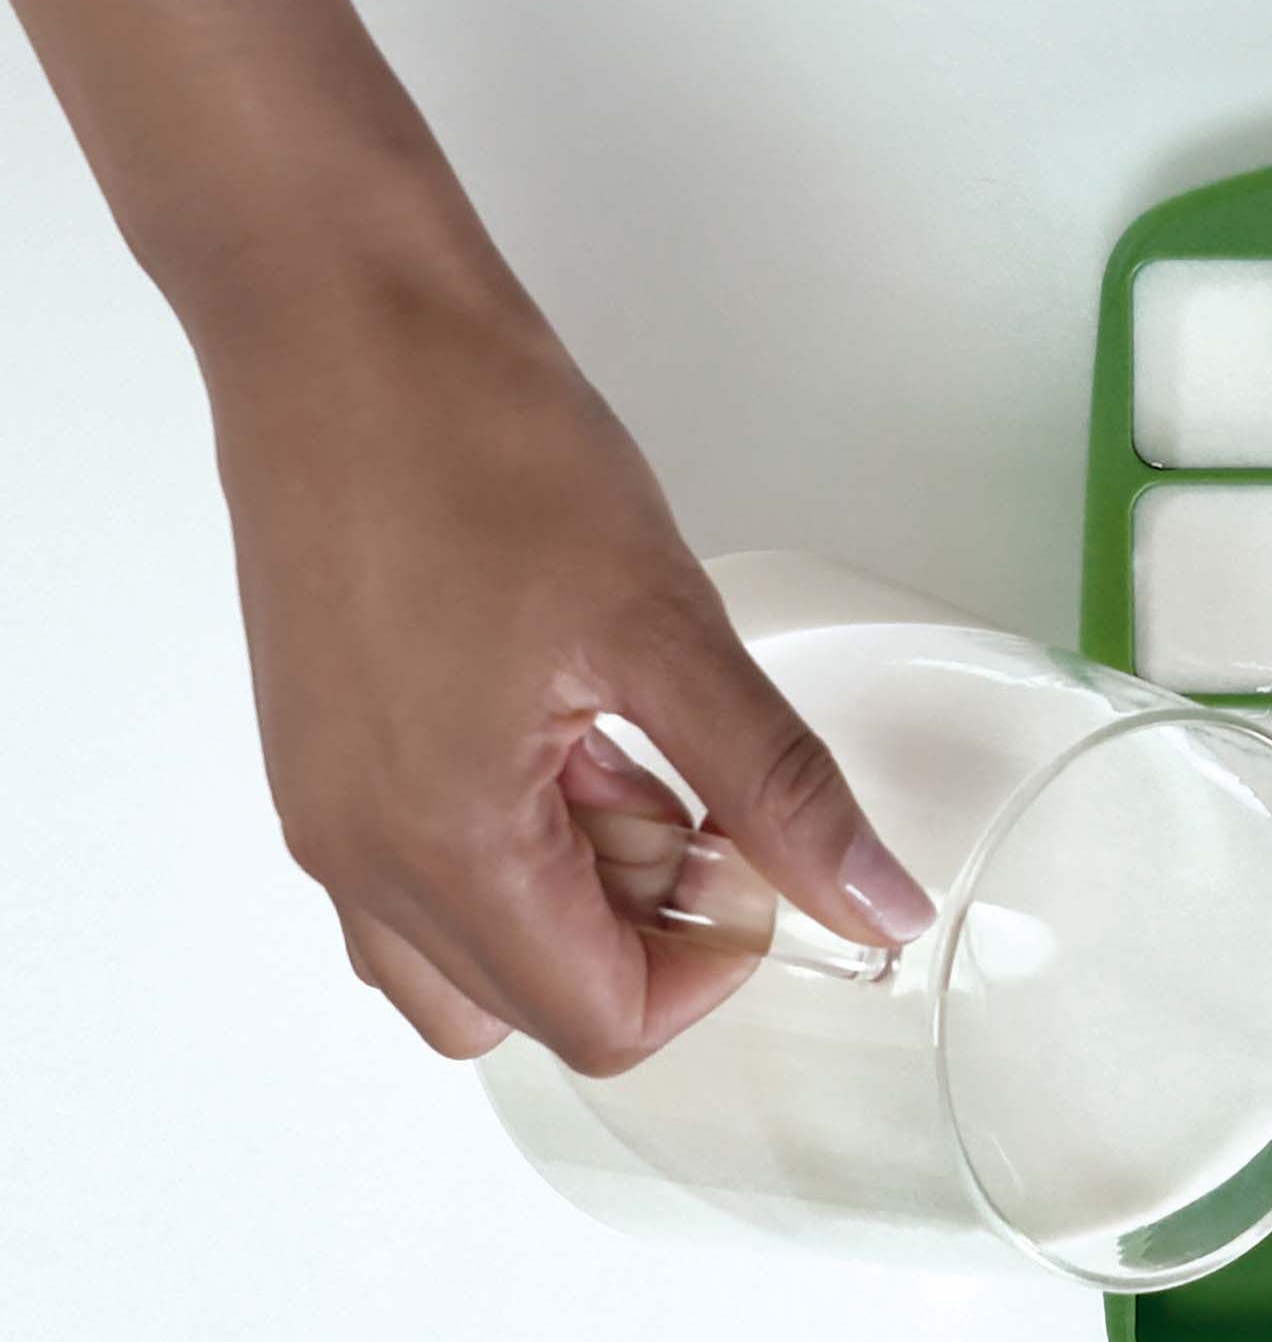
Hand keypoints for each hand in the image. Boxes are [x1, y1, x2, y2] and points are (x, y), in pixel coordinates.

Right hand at [208, 273, 932, 1072]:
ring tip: (638, 754)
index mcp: (439, 847)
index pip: (602, 1023)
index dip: (714, 964)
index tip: (761, 853)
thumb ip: (780, 790)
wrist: (334, 319)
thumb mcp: (666, 628)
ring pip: (472, 952)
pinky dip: (519, 840)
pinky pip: (425, 871)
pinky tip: (578, 727)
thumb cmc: (478, 447)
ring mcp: (329, 810)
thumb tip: (878, 903)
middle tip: (704, 801)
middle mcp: (359, 858)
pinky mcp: (324, 755)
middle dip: (646, 934)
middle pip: (535, 1005)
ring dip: (580, 894)